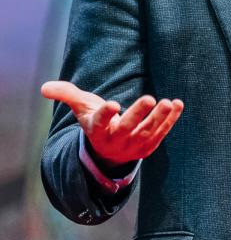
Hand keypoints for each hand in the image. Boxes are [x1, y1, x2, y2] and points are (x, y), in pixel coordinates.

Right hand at [41, 80, 183, 167]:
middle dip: (138, 114)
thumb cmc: (96, 122)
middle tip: (149, 97)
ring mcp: (133, 146)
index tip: (113, 104)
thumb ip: (66, 94)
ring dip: (159, 118)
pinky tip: (178, 104)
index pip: (100, 122)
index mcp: (97, 130)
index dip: (106, 114)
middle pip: (127, 128)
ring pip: (147, 133)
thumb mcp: (81, 108)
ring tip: (168, 102)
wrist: (109, 151)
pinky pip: (161, 133)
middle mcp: (115, 141)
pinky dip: (171, 120)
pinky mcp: (148, 147)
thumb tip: (44, 88)